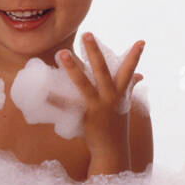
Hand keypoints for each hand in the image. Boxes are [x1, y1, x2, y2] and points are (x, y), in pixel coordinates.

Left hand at [57, 33, 143, 175]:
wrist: (112, 150)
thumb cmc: (117, 124)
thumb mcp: (125, 104)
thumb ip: (129, 87)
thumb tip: (140, 75)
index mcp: (121, 92)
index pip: (129, 70)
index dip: (135, 56)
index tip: (141, 41)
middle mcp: (110, 97)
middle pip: (103, 70)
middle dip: (95, 52)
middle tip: (87, 34)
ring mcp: (97, 107)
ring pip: (84, 84)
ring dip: (72, 67)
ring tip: (62, 52)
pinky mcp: (84, 117)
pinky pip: (66, 106)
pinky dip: (54, 98)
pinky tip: (44, 91)